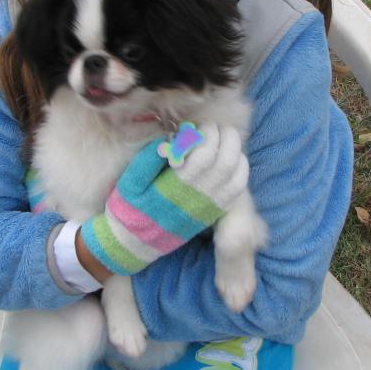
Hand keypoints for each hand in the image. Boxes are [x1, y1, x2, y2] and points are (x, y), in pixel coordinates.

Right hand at [79, 123, 248, 275]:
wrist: (136, 243)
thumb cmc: (130, 209)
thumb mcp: (130, 183)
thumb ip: (148, 160)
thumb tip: (168, 139)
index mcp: (177, 186)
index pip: (205, 155)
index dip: (208, 134)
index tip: (200, 126)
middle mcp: (198, 197)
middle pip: (226, 162)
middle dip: (226, 138)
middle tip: (216, 127)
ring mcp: (209, 207)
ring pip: (237, 176)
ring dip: (236, 152)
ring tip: (224, 140)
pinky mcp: (215, 213)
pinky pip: (238, 191)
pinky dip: (241, 171)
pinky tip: (231, 159)